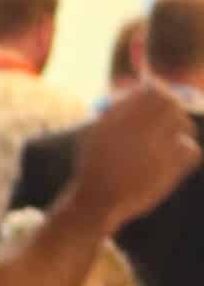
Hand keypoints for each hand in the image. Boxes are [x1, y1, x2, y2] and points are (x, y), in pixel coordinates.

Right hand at [69, 83, 197, 232]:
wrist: (97, 201)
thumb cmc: (94, 165)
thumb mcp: (96, 132)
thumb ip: (115, 106)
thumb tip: (137, 84)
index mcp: (121, 119)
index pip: (153, 91)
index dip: (159, 89)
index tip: (158, 94)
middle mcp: (141, 132)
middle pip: (172, 105)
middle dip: (173, 107)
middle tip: (170, 117)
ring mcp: (157, 152)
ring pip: (185, 125)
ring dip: (181, 129)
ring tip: (169, 141)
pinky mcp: (168, 171)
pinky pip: (192, 150)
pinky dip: (187, 150)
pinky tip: (175, 158)